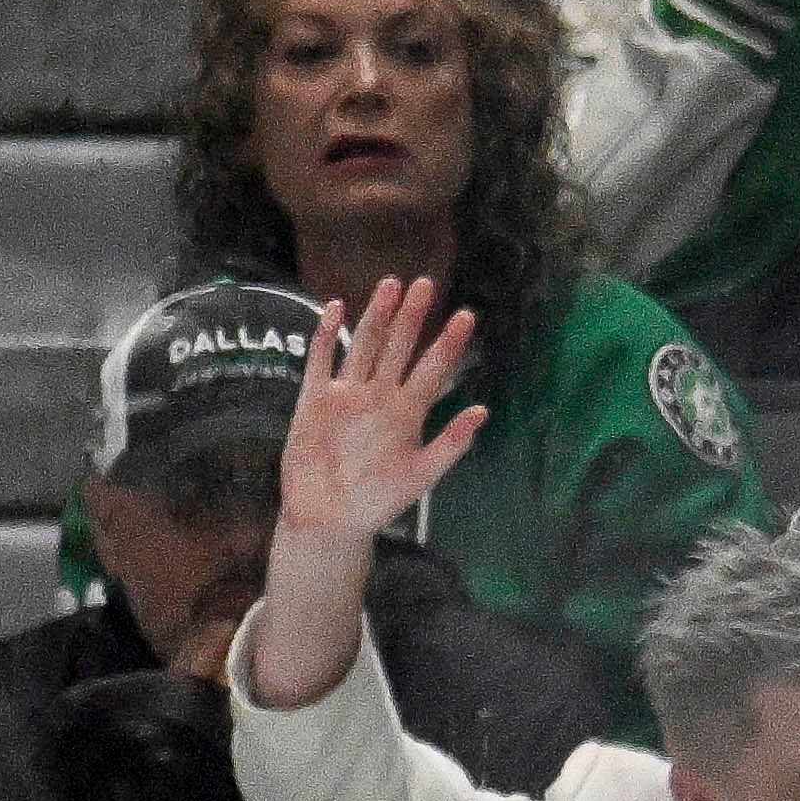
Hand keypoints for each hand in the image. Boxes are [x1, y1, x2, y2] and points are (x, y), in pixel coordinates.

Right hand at [280, 277, 487, 553]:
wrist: (329, 517)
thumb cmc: (378, 501)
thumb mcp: (422, 475)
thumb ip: (451, 443)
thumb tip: (484, 411)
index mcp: (407, 413)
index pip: (433, 370)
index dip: (448, 344)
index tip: (466, 316)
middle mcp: (379, 397)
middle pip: (398, 347)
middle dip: (413, 317)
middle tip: (427, 284)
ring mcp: (347, 394)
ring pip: (364, 345)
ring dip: (377, 316)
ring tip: (392, 285)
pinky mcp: (315, 398)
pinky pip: (321, 359)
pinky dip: (326, 333)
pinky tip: (337, 306)